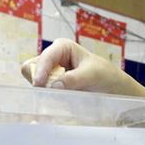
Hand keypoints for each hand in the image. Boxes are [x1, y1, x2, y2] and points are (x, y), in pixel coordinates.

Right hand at [21, 38, 139, 94]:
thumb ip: (74, 79)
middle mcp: (53, 57)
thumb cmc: (105, 76)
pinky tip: (60, 97)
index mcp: (62, 47)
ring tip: (62, 94)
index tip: (40, 85)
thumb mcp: (92, 76)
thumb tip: (54, 86)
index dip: (40, 71)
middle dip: (38, 80)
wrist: (113, 88)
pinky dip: (45, 95)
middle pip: (31, 68)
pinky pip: (40, 90)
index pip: (43, 58)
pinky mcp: (51, 84)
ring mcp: (51, 71)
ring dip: (42, 89)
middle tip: (51, 91)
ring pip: (33, 80)